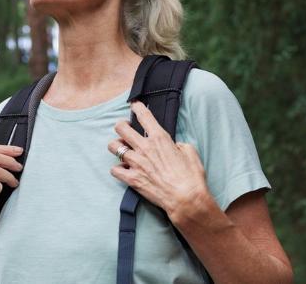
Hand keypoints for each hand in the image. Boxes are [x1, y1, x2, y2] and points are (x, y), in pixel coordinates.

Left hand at [108, 101, 211, 224]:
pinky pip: (114, 169)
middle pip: (121, 127)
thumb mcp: (190, 152)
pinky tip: (123, 169)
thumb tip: (172, 145)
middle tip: (124, 128)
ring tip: (121, 149)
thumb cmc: (191, 176)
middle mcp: (144, 147)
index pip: (143, 115)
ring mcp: (136, 163)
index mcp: (160, 138)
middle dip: (121, 125)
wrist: (186, 199)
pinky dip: (117, 169)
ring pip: (114, 146)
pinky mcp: (132, 179)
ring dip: (117, 146)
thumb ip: (177, 144)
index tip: (134, 105)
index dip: (137, 107)